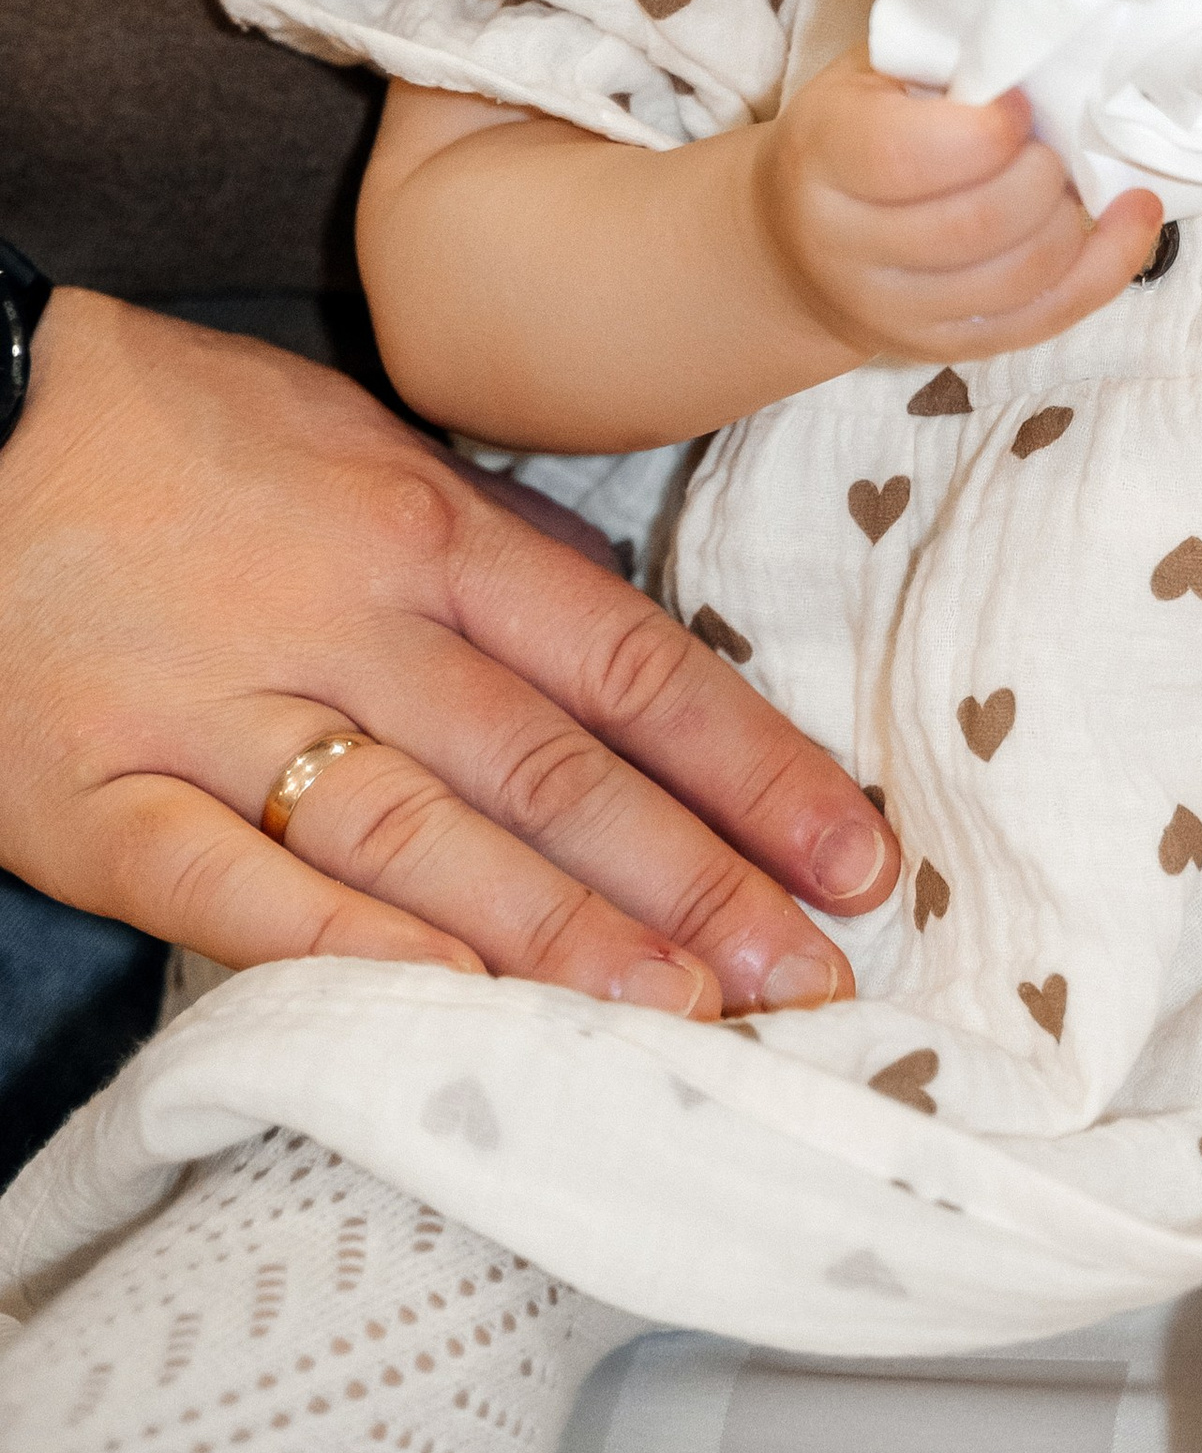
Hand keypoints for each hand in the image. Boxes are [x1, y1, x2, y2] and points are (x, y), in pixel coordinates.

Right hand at [0, 291, 902, 1008]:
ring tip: (682, 1014)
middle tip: (811, 978)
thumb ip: (491, 554)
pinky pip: (235, 888)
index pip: (625, 663)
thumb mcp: (359, 447)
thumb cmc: (179, 438)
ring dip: (559, 934)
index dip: (749, 768)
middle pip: (549, 765)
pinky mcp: (99, 796)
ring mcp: (215, 712)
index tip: (850, 854)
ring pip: (418, 833)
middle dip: (694, 879)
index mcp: (422, 531)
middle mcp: (343, 623)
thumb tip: (624, 654)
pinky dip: (347, 949)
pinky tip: (452, 1010)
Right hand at [754, 60, 1162, 362]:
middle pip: (977, 225)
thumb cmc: (852, 132)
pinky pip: (1043, 321)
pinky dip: (1105, 269)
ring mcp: (894, 310)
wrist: (796, 242)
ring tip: (1074, 179)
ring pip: (1017, 279)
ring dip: (1071, 221)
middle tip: (1048, 144)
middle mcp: (848, 246)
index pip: (910, 156)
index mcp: (825, 156)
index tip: (1019, 103)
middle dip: (1041, 175)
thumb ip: (941, 55)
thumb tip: (1043, 27)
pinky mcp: (944, 347)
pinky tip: (1131, 219)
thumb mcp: (870, 73)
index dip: (988, 128)